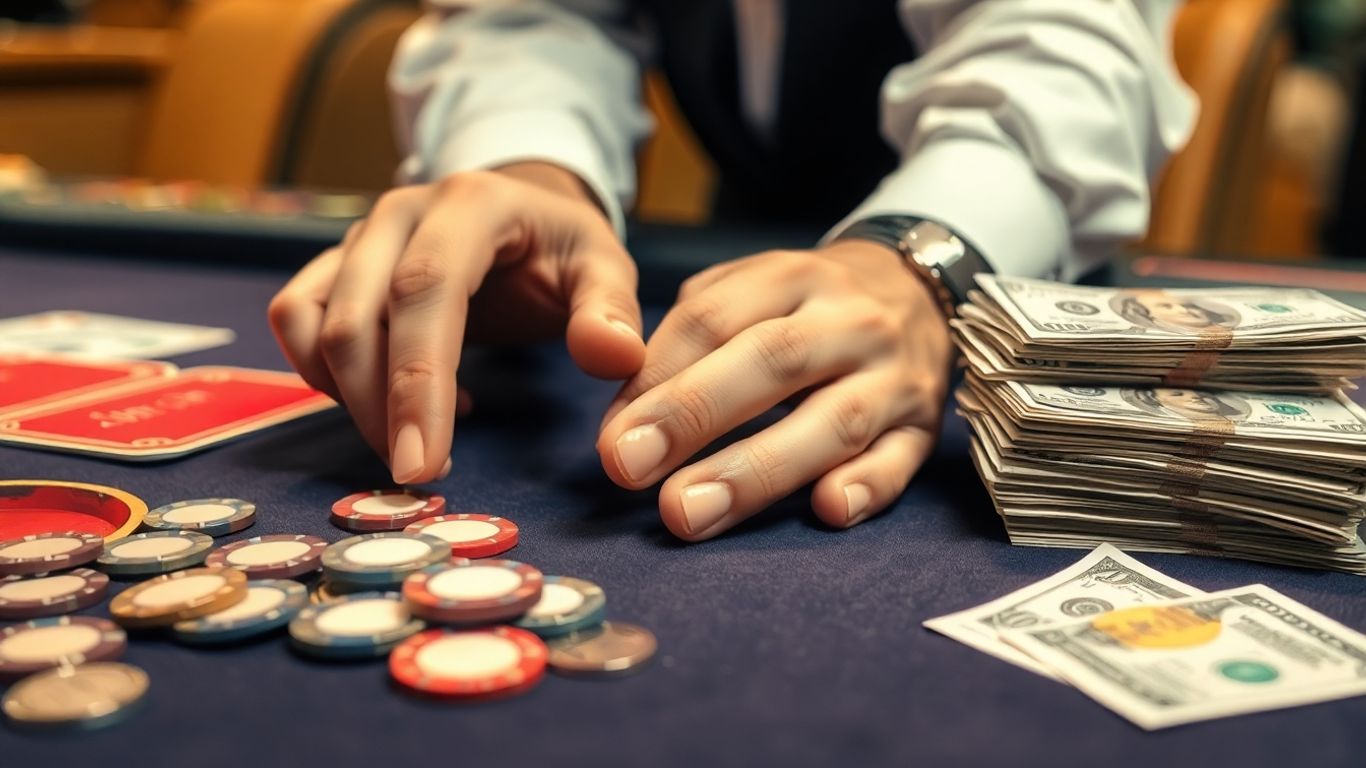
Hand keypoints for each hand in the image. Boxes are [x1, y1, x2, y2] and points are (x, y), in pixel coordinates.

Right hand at [268, 162, 645, 483]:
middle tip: (416, 476)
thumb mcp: (604, 268)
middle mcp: (401, 212)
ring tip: (410, 442)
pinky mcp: (334, 264)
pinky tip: (388, 405)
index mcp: (471, 204)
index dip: (419, 381)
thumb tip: (613, 357)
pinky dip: (325, 374)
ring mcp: (359, 236)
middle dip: (377, 409)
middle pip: (358, 315)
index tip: (422, 463)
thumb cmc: (561, 251)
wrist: (522, 213)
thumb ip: (611, 312)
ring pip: (312, 321)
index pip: (426, 290)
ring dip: (347, 397)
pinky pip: (295, 319)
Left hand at [596, 241, 952, 540]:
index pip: (714, 319)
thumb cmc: (808, 306)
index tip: (610, 434)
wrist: (921, 292)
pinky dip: (868, 486)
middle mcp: (848, 322)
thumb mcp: (750, 289)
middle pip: (773, 361)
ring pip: (834, 420)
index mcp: (791, 277)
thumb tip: (627, 413)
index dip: (656, 375)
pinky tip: (828, 510)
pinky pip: (902, 460)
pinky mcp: (924, 428)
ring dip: (759, 470)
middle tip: (628, 466)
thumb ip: (687, 338)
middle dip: (694, 414)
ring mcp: (894, 376)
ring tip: (690, 512)